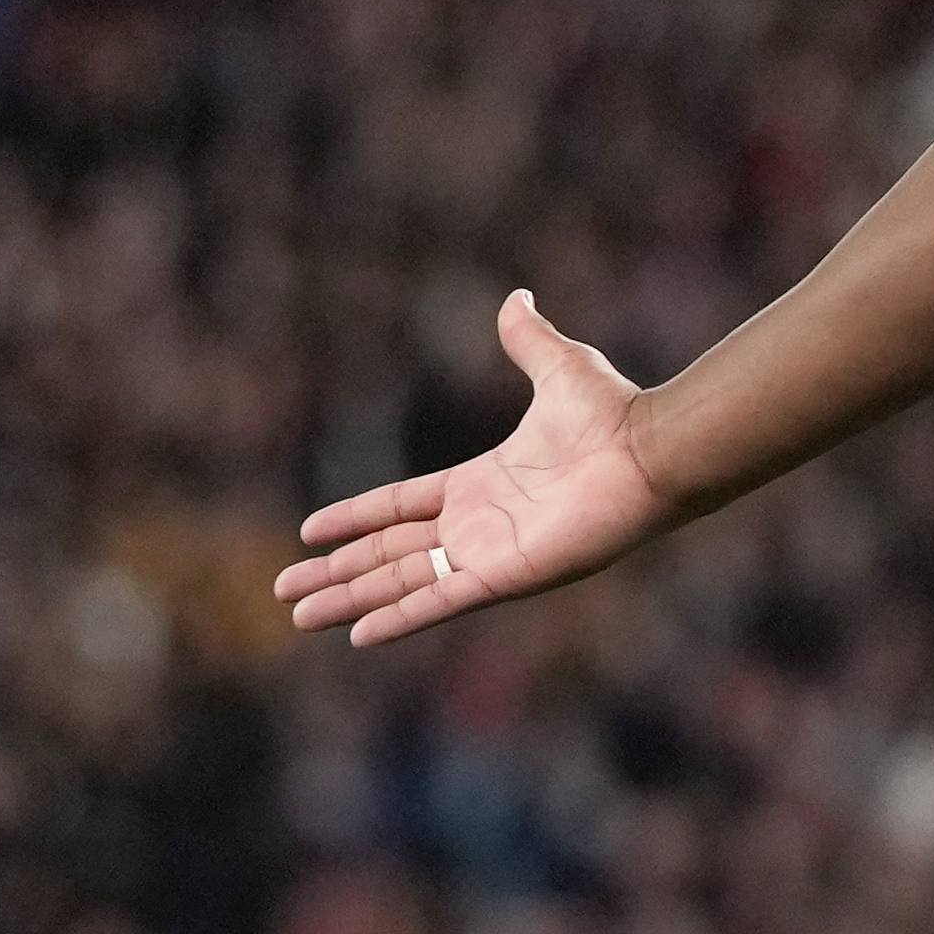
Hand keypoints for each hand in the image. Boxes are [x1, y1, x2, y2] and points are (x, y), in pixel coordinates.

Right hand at [276, 289, 680, 647]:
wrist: (649, 452)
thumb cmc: (613, 415)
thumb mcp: (560, 368)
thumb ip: (529, 341)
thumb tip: (518, 298)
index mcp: (481, 482)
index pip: (401, 506)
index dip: (356, 518)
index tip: (310, 532)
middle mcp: (477, 523)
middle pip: (389, 552)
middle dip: (337, 570)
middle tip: (285, 588)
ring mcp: (487, 553)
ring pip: (401, 581)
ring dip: (349, 598)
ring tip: (299, 615)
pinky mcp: (503, 576)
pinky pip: (438, 601)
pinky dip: (398, 618)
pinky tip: (358, 635)